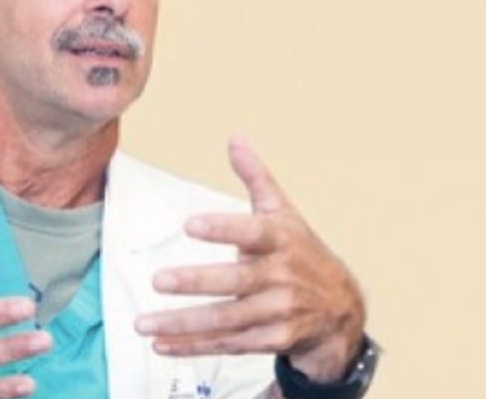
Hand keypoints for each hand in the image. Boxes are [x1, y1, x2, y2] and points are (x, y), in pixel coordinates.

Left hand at [134, 135, 365, 382]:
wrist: (342, 311)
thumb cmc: (302, 254)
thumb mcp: (285, 213)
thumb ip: (256, 178)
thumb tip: (236, 137)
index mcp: (281, 240)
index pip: (253, 232)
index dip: (223, 228)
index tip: (190, 225)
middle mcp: (281, 278)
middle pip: (236, 281)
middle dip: (196, 282)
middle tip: (157, 280)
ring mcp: (277, 313)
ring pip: (226, 319)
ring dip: (182, 324)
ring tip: (142, 323)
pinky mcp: (270, 341)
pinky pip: (227, 344)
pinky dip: (192, 347)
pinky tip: (160, 345)